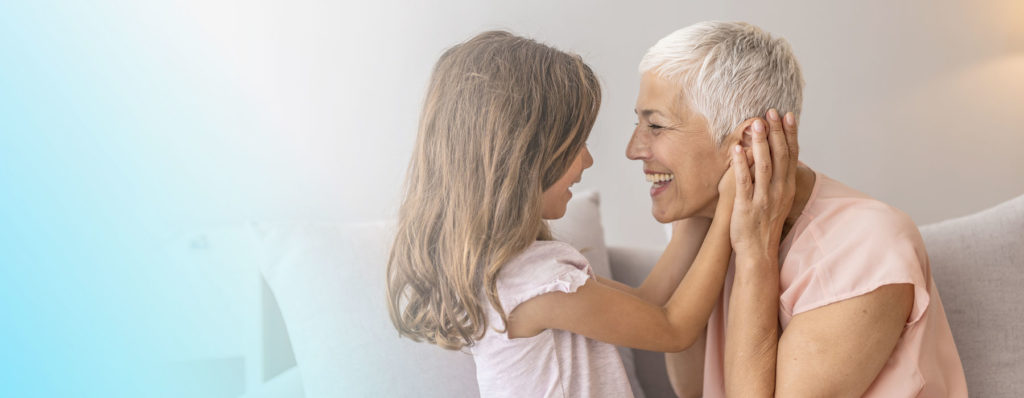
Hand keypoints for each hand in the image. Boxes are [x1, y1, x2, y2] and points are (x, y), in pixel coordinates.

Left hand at [729, 109, 798, 262]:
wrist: (758, 252)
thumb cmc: (764, 224)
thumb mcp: (778, 199)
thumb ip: (780, 178)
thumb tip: (783, 159)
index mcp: (788, 187)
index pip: (793, 155)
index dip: (790, 134)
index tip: (788, 114)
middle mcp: (780, 191)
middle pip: (781, 156)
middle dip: (776, 132)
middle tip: (771, 111)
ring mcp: (764, 198)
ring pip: (765, 166)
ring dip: (761, 143)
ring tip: (756, 123)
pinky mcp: (747, 206)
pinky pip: (745, 181)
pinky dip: (741, 164)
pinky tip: (737, 149)